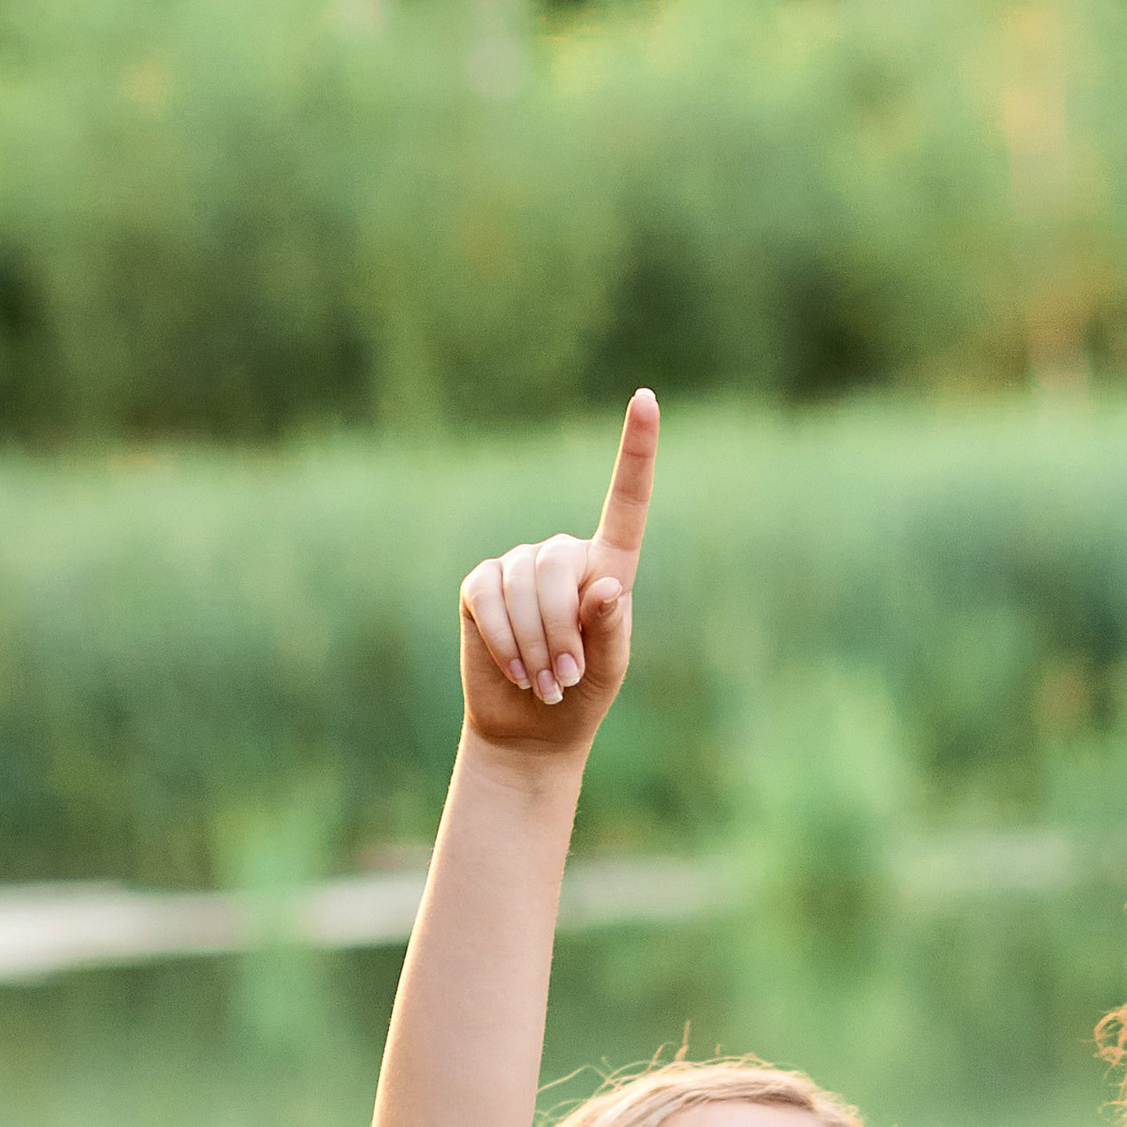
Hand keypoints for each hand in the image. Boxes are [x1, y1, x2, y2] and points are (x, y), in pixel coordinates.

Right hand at [457, 389, 657, 761]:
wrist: (530, 728)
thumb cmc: (582, 695)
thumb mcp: (608, 669)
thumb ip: (610, 629)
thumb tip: (602, 587)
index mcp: (608, 566)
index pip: (626, 502)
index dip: (636, 451)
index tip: (646, 398)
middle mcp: (561, 555)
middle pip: (557, 570)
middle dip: (560, 633)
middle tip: (566, 680)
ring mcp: (516, 566)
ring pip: (522, 589)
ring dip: (534, 646)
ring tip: (544, 683)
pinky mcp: (479, 585)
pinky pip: (488, 600)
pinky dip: (503, 641)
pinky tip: (515, 671)